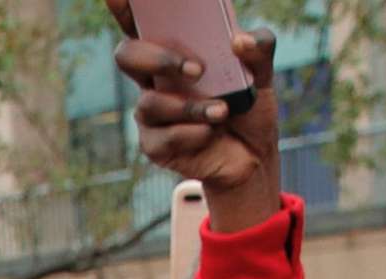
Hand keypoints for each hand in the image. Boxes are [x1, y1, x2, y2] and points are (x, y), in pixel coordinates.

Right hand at [118, 18, 281, 226]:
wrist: (253, 157)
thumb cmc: (248, 107)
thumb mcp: (261, 73)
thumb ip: (259, 48)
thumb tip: (239, 41)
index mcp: (173, 52)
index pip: (141, 23)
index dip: (124, 6)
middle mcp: (154, 79)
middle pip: (127, 56)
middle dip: (157, 59)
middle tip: (197, 70)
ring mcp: (151, 113)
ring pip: (150, 103)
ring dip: (190, 107)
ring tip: (222, 111)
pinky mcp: (154, 145)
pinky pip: (163, 137)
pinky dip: (192, 133)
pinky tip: (210, 132)